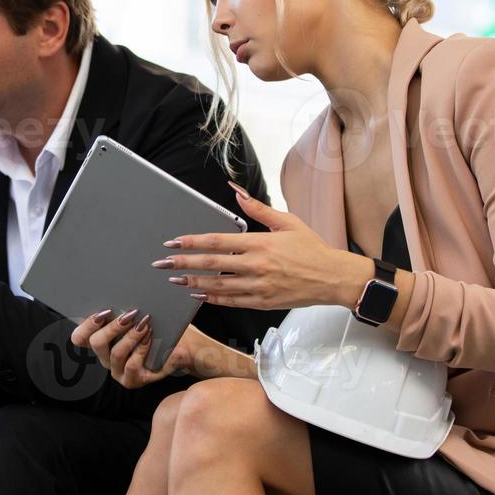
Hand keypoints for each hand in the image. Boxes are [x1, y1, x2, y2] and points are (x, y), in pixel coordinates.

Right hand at [71, 312, 252, 385]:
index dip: (86, 324)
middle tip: (129, 314)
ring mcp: (119, 371)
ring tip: (145, 323)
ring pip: (115, 354)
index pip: (79, 337)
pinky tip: (152, 337)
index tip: (103, 310)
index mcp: (102, 341)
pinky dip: (141, 349)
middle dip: (112, 327)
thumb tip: (122, 278)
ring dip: (130, 336)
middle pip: (96, 343)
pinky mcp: (134, 380)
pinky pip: (132, 366)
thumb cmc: (162, 324)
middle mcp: (106, 357)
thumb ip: (128, 303)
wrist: (188, 345)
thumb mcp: (143, 311)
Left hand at [154, 181, 374, 310]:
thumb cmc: (312, 248)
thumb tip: (236, 193)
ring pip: (218, 286)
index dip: (191, 242)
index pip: (217, 241)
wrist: (333, 278)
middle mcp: (256, 265)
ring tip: (175, 281)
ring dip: (193, 283)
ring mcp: (258, 286)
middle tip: (162, 265)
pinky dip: (214, 298)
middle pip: (211, 264)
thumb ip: (258, 209)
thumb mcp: (287, 222)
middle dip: (183, 264)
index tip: (173, 242)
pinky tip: (200, 295)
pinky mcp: (263, 302)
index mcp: (260, 243)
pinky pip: (232, 301)